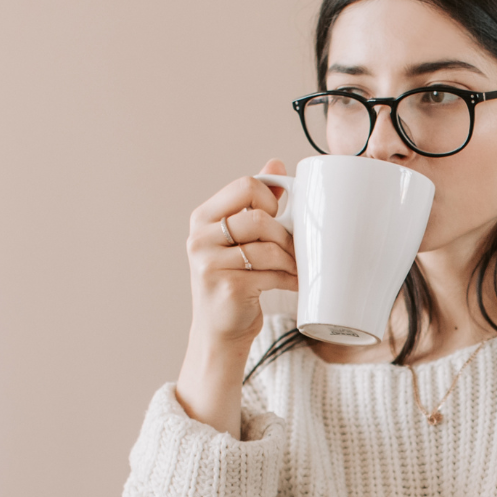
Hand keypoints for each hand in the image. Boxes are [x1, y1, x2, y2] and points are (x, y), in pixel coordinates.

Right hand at [176, 159, 294, 436]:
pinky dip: (291, 279)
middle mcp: (200, 237)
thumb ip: (254, 202)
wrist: (219, 332)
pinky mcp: (226, 287)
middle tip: (293, 250)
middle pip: (260, 217)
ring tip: (296, 269)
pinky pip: (272, 274)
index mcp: (203, 218)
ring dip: (291, 260)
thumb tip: (276, 163)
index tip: (278, 215)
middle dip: (285, 235)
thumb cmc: (233, 281)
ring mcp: (209, 263)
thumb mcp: (238, 238)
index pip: (245, 185)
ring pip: (269, 247)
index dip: (271, 198)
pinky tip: (295, 284)